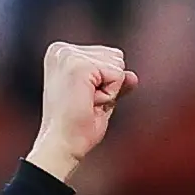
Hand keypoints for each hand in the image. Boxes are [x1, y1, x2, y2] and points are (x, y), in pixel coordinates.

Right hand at [25, 41, 134, 184]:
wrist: (61, 146)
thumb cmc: (75, 128)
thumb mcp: (99, 98)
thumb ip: (115, 82)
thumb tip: (133, 75)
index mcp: (61, 52)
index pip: (107, 56)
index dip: (104, 84)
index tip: (82, 100)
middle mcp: (61, 49)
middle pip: (115, 56)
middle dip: (108, 85)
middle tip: (85, 104)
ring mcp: (69, 56)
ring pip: (118, 65)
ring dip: (109, 91)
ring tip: (86, 104)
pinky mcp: (80, 66)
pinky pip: (118, 76)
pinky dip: (110, 95)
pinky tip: (90, 104)